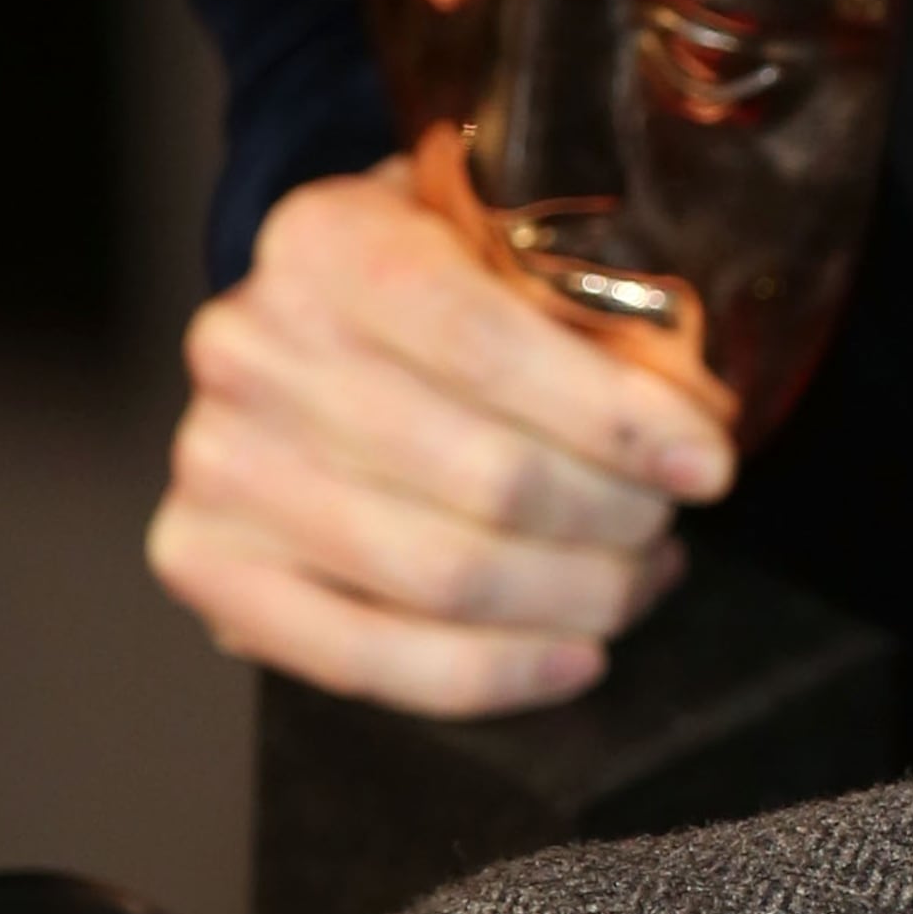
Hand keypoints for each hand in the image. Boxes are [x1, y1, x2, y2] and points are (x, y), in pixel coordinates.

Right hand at [149, 161, 736, 713]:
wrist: (296, 321)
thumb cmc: (424, 281)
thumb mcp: (491, 240)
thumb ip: (576, 304)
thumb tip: (695, 413)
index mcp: (327, 242)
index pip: (492, 347)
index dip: (619, 419)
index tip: (709, 462)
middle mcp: (251, 348)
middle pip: (485, 479)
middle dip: (615, 518)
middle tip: (669, 523)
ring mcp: (216, 464)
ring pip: (442, 577)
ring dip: (575, 595)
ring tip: (636, 580)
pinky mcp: (203, 562)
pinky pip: (365, 659)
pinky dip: (491, 673)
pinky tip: (573, 655)